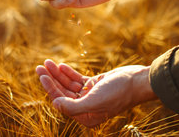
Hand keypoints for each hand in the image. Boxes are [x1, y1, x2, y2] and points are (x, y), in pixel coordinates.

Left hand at [36, 59, 156, 126]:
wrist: (137, 81)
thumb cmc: (118, 93)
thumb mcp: (94, 101)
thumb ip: (73, 106)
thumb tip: (55, 104)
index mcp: (85, 116)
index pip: (61, 101)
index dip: (50, 87)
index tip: (42, 75)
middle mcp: (86, 107)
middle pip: (63, 92)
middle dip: (51, 79)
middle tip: (40, 66)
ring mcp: (90, 95)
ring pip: (69, 84)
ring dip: (58, 73)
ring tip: (48, 62)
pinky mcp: (95, 85)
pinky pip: (78, 79)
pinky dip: (69, 73)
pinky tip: (61, 65)